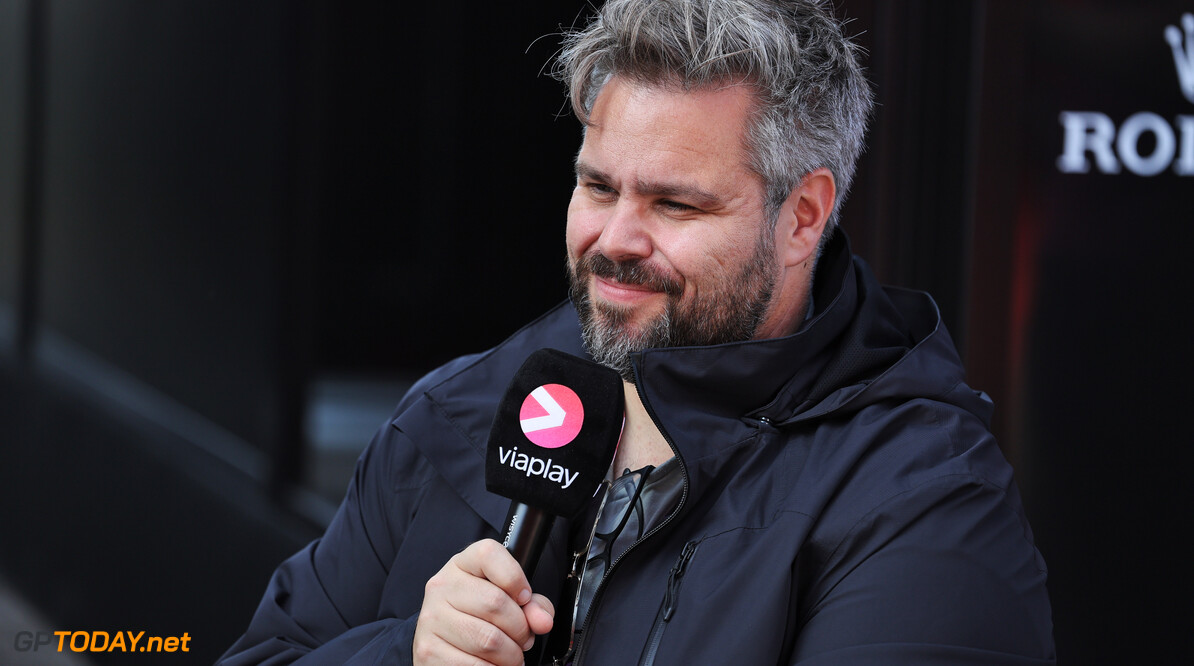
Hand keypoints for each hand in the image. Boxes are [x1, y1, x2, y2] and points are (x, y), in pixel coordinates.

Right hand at [413, 539, 554, 664]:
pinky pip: (474, 665)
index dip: (515, 578)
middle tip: (523, 638)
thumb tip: (542, 620)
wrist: (440, 641)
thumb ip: (532, 604)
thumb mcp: (506, 599)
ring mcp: (432, 619)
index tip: (524, 598)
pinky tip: (494, 664)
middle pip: (496, 602)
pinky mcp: (429, 650)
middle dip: (521, 629)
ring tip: (511, 655)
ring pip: (488, 640)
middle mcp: (442, 587)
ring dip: (510, 655)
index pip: (489, 555)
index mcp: (462, 565)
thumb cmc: (477, 616)